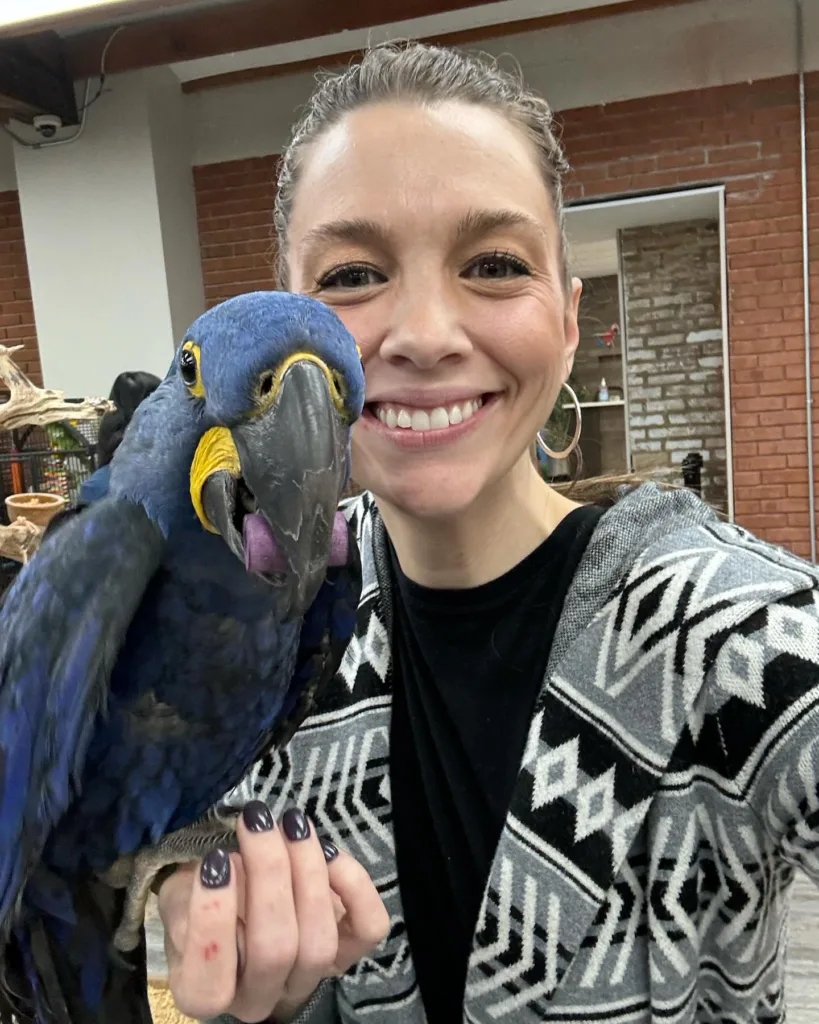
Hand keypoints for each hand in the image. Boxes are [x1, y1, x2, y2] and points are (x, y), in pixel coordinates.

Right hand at [158, 802, 389, 1022]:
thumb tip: (222, 872)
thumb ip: (188, 897)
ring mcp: (306, 979)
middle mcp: (257, 998)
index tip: (216, 860)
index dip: (214, 921)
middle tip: (257, 822)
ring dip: (308, 871)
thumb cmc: (199, 896)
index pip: (210, 985)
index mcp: (203, 992)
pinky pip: (367, 930)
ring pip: (320, 942)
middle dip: (268, 874)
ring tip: (291, 824)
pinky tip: (329, 852)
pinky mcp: (346, 954)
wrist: (234, 898)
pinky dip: (355, 887)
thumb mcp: (177, 896)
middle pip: (274, 950)